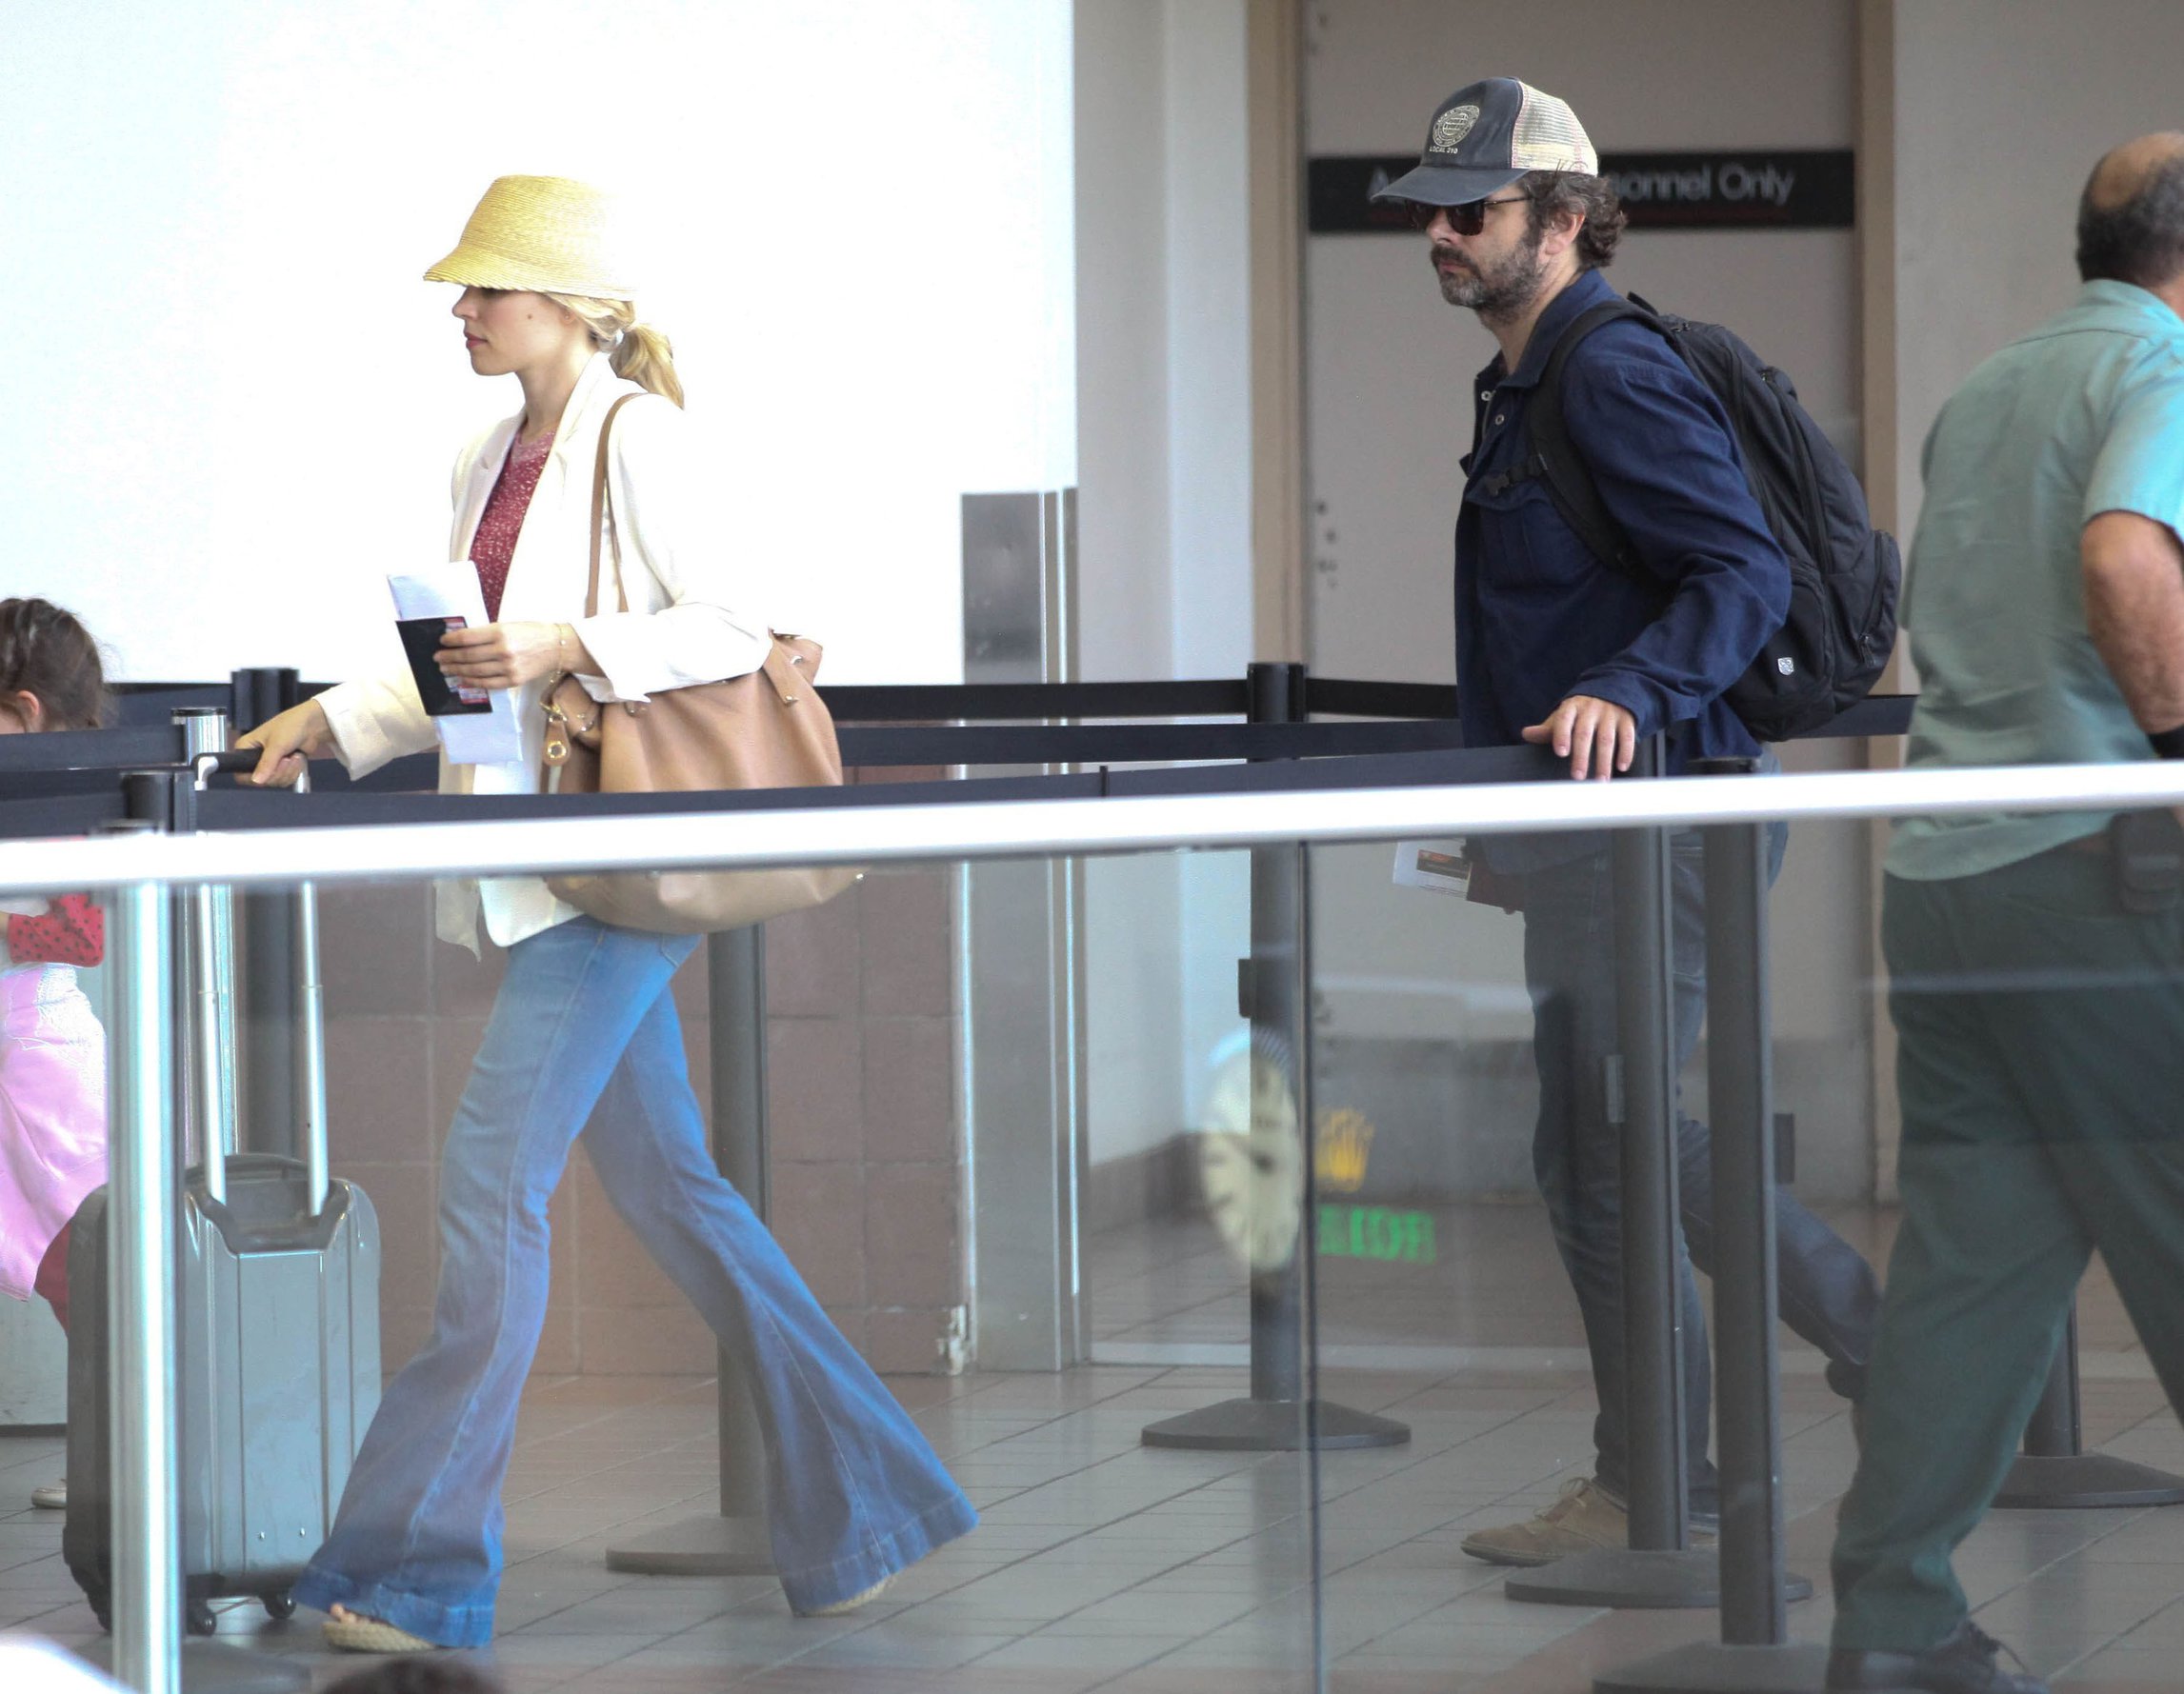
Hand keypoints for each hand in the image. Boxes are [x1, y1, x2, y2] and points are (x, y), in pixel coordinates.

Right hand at [235, 700, 332, 787]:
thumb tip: (256, 781)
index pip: (241, 774)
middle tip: (286, 759)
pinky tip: (297, 759)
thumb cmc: (290, 726)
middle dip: (278, 772)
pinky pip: (285, 780)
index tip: (269, 772)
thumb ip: (266, 764)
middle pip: (261, 781)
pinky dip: (294, 772)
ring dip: (288, 771)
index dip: (254, 778)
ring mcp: (269, 764)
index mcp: (245, 748)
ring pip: (275, 781)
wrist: (312, 725)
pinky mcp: (282, 768)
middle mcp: (254, 758)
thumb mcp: (277, 745)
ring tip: (294, 756)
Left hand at [437, 621, 567, 690]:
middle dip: (449, 657)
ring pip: (475, 671)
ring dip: (457, 670)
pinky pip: (488, 683)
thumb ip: (486, 633)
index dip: (451, 640)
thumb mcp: (508, 625)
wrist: (556, 647)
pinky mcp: (513, 680)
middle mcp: (503, 650)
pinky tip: (463, 679)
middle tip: (437, 658)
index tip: (442, 641)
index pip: (467, 638)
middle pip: (468, 656)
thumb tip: (461, 640)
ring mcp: (508, 667)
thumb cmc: (531, 632)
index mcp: (500, 632)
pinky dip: (473, 682)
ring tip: (446, 669)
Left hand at [1522, 695, 1636, 780]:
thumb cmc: (1581, 712)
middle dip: (1581, 756)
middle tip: (1578, 776)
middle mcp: (1590, 709)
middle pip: (1584, 733)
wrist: (1610, 690)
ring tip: (1601, 780)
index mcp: (1571, 707)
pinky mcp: (1626, 719)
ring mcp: (1609, 714)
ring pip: (1607, 738)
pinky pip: (1627, 736)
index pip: (1564, 720)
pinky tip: (1622, 767)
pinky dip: (1626, 752)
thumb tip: (1526, 734)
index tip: (1561, 753)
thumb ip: (1547, 729)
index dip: (1562, 735)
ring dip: (1604, 761)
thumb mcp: (1563, 716)